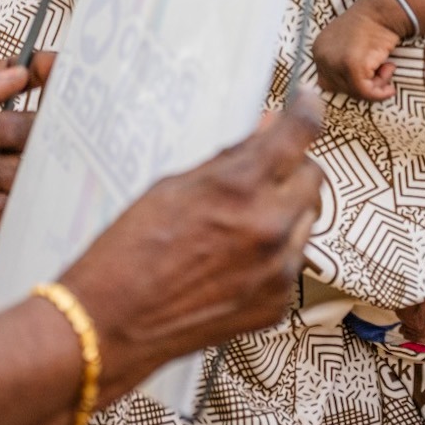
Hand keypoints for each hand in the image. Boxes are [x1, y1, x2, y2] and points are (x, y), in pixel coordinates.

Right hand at [60, 96, 324, 386]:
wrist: (112, 322)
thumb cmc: (129, 255)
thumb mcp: (173, 186)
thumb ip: (228, 159)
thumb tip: (263, 133)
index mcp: (240, 189)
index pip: (298, 133)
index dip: (306, 110)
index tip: (307, 103)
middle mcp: (268, 228)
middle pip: (313, 177)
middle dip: (293, 167)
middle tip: (266, 170)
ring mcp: (276, 270)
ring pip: (307, 221)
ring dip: (285, 211)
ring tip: (242, 221)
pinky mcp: (276, 303)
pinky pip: (292, 262)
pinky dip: (275, 253)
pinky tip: (237, 256)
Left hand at [311, 0, 403, 100]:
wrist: (384, 8)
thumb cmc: (372, 23)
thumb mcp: (347, 42)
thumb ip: (343, 61)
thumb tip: (355, 86)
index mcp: (318, 50)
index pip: (328, 81)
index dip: (351, 81)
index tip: (369, 73)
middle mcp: (322, 56)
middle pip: (340, 89)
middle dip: (363, 85)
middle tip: (381, 71)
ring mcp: (335, 62)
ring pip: (355, 92)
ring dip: (376, 86)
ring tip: (387, 67)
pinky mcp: (352, 66)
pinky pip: (366, 92)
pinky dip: (380, 92)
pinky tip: (390, 76)